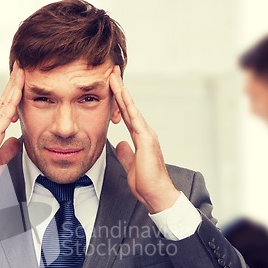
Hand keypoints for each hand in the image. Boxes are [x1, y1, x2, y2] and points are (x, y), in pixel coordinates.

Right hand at [0, 62, 23, 206]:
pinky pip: (3, 117)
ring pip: (3, 103)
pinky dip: (11, 103)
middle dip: (14, 82)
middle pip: (4, 99)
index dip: (14, 92)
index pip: (5, 108)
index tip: (22, 79)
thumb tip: (17, 141)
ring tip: (21, 70)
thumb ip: (7, 149)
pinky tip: (17, 93)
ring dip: (13, 86)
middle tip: (22, 65)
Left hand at [110, 66, 179, 213]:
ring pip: (131, 108)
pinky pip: (134, 118)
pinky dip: (127, 105)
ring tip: (112, 77)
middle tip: (111, 73)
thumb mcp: (130, 166)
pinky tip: (121, 93)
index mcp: (141, 138)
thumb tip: (119, 144)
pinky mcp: (146, 139)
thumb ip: (126, 154)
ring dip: (121, 92)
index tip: (111, 88)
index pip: (126, 115)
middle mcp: (145, 133)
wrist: (157, 194)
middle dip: (119, 90)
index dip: (118, 101)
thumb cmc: (146, 184)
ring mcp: (146, 134)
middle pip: (129, 107)